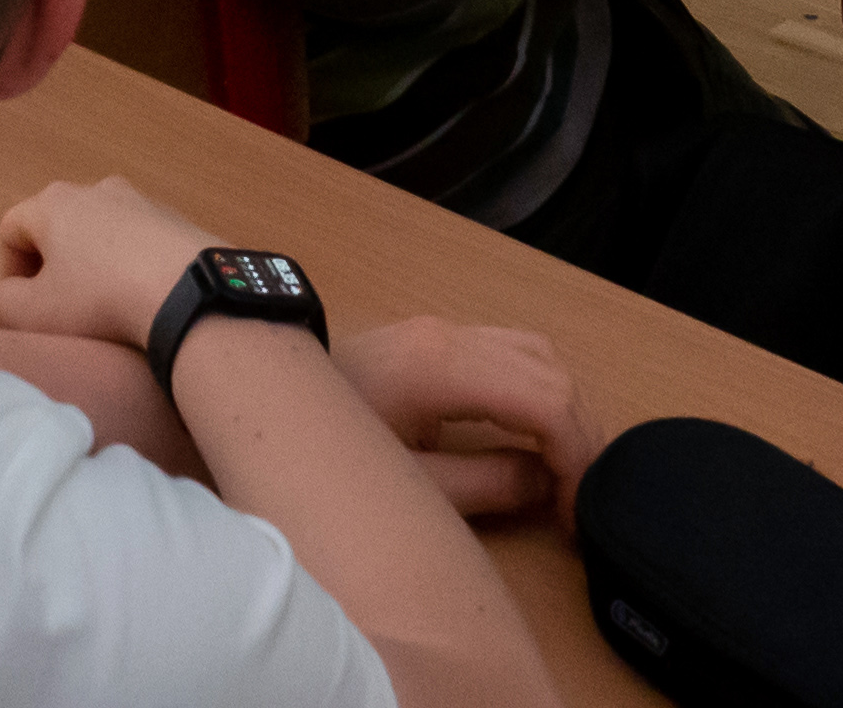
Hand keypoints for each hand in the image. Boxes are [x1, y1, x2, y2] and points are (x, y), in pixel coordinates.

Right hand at [0, 177, 217, 352]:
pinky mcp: (175, 219)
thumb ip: (3, 304)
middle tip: (61, 306)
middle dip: (52, 265)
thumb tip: (2, 298)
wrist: (189, 291)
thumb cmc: (100, 299)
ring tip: (105, 303)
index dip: (8, 270)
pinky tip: (142, 296)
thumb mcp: (36, 314)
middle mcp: (95, 189)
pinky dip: (131, 263)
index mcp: (54, 203)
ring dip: (93, 263)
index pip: (11, 229)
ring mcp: (140, 200)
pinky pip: (138, 240)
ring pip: (99, 231)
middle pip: (57, 226)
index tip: (24, 305)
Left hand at [338, 316, 601, 524]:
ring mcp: (444, 330)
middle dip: (581, 435)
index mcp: (444, 367)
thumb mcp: (406, 480)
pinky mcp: (437, 339)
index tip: (575, 511)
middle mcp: (452, 336)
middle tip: (584, 497)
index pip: (546, 400)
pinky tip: (538, 436)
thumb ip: (483, 483)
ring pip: (539, 354)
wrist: (258, 378)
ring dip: (566, 409)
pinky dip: (541, 391)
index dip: (576, 456)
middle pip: (552, 372)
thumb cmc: (322, 438)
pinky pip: (514, 353)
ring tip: (569, 472)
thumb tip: (547, 487)